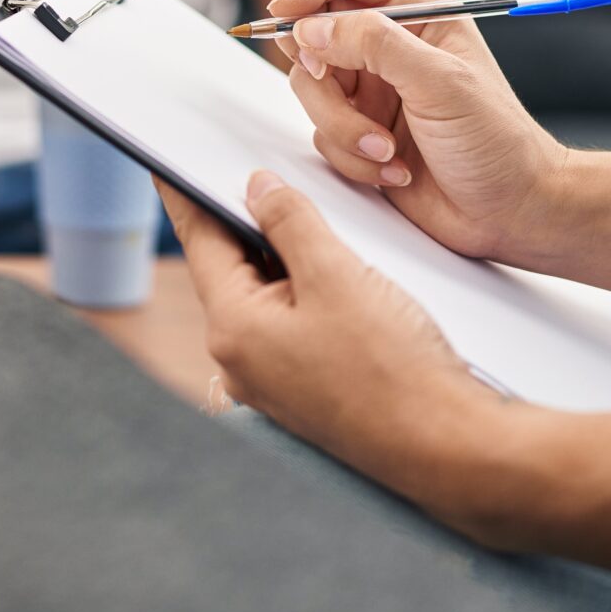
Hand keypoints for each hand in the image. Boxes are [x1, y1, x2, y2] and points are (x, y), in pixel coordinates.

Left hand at [162, 174, 492, 487]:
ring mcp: (271, 381)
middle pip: (232, 269)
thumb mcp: (338, 276)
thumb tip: (258, 189)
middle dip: (246, 221)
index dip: (186, 194)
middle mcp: (241, 361)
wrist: (446, 448)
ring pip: (266, 297)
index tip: (164, 163)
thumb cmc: (394, 369)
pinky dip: (304, 291)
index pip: (201, 242)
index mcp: (234, 330)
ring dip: (284, 257)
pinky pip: (291, 325)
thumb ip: (291, 222)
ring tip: (309, 217)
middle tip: (254, 174)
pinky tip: (335, 272)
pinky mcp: (305, 391)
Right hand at [271, 0, 566, 262]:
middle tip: (332, 83)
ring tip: (386, 149)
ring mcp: (369, 89)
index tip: (286, 12)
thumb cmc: (497, 140)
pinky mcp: (358, 131)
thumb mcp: (442, 81)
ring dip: (341, 124)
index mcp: (417, 10)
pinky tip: (395, 170)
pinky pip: (320, 133)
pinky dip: (351, 156)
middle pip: (312, 27)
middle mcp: (387, 45)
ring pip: (309, 86)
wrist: (510, 212)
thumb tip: (310, 28)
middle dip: (317, 66)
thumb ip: (375, 45)